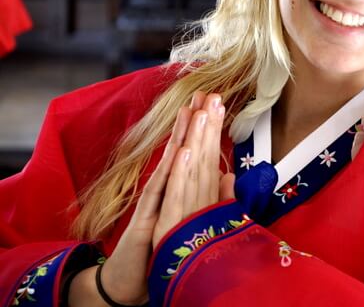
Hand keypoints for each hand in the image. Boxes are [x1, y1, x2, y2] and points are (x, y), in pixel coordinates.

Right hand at [69, 91, 225, 304]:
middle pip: (186, 152)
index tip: (217, 104)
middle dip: (198, 122)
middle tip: (208, 93)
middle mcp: (168, 191)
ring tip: (196, 110)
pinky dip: (172, 172)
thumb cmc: (158, 247)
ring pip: (174, 165)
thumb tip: (226, 175)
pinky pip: (162, 193)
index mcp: (181, 190)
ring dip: (185, 137)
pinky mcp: (150, 220)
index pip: (197, 155)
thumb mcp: (187, 219)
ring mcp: (157, 203)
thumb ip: (207, 195)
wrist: (128, 279)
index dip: (207, 129)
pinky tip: (179, 151)